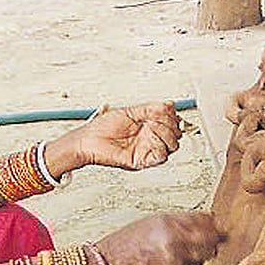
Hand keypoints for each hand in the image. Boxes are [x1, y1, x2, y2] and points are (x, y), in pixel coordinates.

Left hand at [47, 102, 183, 175]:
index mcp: (147, 128)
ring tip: (151, 127)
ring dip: (166, 134)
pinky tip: (150, 137)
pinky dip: (160, 146)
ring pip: (172, 146)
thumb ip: (150, 108)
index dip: (173, 116)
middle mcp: (149, 140)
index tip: (166, 110)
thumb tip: (169, 104)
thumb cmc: (102, 128)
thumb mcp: (129, 112)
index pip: (172, 124)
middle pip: (175, 135)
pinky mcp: (141, 160)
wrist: (88, 140)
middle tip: (156, 119)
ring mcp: (146, 150)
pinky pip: (160, 157)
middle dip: (171, 124)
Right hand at [96, 211, 224, 264]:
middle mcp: (173, 238)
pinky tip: (183, 258)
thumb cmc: (125, 242)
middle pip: (210, 237)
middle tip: (219, 237)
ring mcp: (174, 257)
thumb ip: (177, 221)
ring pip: (204, 254)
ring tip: (196, 248)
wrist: (108, 262)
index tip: (216, 223)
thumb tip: (202, 221)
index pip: (203, 219)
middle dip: (216, 237)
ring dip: (205, 251)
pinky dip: (193, 263)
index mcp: (167, 221)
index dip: (213, 221)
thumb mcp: (151, 222)